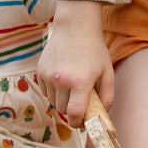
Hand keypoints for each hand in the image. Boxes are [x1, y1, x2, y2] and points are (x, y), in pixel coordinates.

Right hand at [37, 0, 114, 127]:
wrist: (75, 26)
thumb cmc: (94, 49)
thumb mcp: (107, 71)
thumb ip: (107, 96)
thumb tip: (102, 116)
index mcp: (81, 82)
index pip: (75, 114)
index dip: (78, 122)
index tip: (81, 121)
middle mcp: (62, 80)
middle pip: (63, 109)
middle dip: (71, 107)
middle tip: (79, 95)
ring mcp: (49, 75)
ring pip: (52, 101)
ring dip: (61, 98)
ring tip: (71, 82)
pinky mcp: (40, 70)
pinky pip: (45, 90)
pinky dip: (52, 89)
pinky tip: (61, 75)